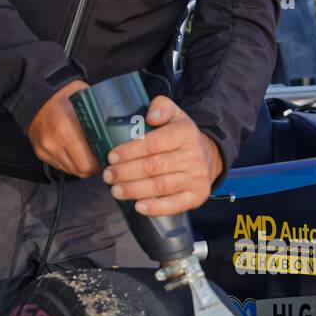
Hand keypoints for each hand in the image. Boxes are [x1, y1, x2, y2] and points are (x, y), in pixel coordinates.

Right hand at [27, 80, 99, 177]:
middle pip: (80, 170)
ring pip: (71, 170)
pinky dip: (70, 162)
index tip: (107, 158)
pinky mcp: (41, 152)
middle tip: (100, 158)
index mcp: (67, 128)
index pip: (87, 163)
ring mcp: (46, 148)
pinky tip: (75, 151)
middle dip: (93, 167)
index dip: (100, 164)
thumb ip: (100, 121)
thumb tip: (117, 136)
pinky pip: (60, 166)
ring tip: (88, 154)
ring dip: (81, 165)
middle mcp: (54, 141)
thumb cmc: (66, 95)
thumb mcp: (87, 102)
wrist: (38, 94)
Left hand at [102, 97, 222, 214]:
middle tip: (108, 176)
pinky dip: (155, 208)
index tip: (111, 157)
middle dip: (126, 172)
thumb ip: (161, 107)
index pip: (153, 143)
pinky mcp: (197, 196)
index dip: (129, 151)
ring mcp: (197, 178)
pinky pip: (175, 205)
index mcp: (186, 133)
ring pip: (160, 186)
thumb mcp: (174, 114)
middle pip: (153, 166)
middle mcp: (194, 156)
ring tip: (116, 190)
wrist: (207, 156)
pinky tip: (138, 207)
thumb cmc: (180, 136)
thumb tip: (151, 116)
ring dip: (134, 190)